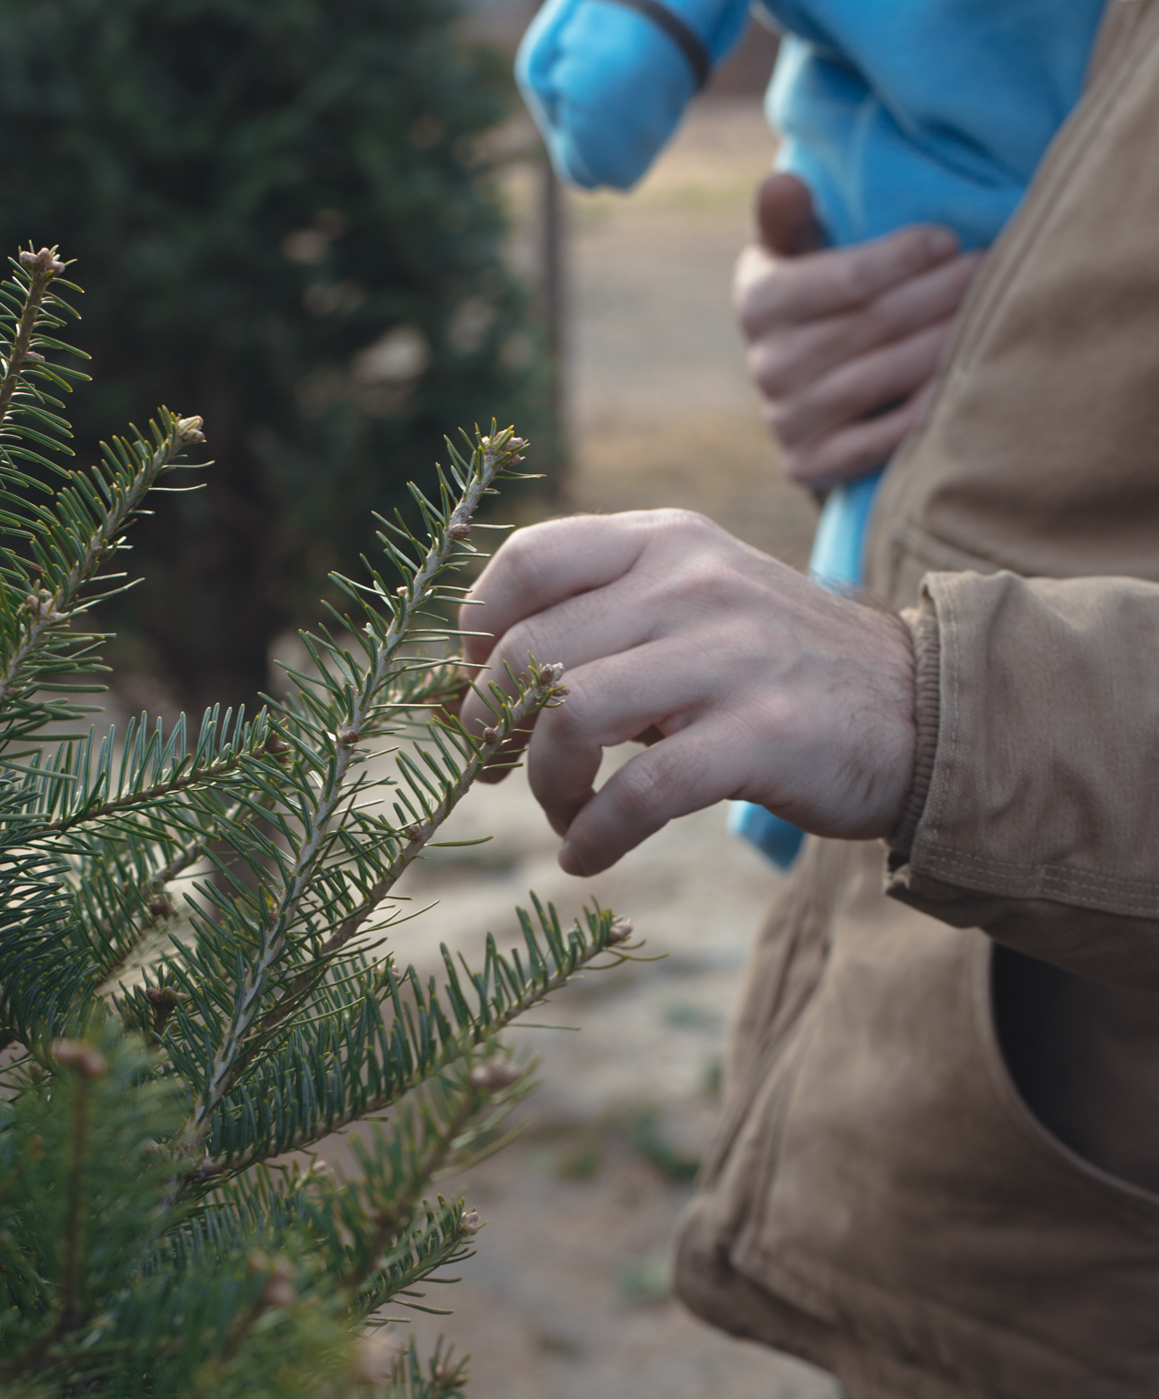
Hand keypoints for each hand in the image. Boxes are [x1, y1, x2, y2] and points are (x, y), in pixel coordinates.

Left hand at [459, 507, 916, 875]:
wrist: (920, 711)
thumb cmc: (779, 670)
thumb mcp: (697, 605)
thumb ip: (607, 618)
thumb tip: (477, 684)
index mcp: (666, 542)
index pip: (528, 561)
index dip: (478, 634)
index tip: (480, 689)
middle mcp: (692, 583)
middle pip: (532, 651)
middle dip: (494, 725)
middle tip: (502, 768)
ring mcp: (730, 657)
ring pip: (570, 716)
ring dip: (544, 785)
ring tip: (562, 814)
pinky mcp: (760, 736)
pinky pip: (637, 793)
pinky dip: (594, 835)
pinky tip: (588, 856)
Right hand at [736, 173, 982, 486]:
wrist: (807, 391)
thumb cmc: (820, 302)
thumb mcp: (800, 254)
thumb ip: (791, 219)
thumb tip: (781, 181)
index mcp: (758, 301)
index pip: (847, 279)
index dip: (906, 258)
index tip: (952, 240)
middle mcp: (764, 365)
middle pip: (873, 325)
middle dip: (939, 293)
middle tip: (988, 268)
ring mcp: (784, 420)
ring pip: (883, 375)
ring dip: (944, 342)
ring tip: (987, 312)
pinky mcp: (807, 465)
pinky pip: (879, 439)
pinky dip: (926, 408)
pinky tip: (962, 377)